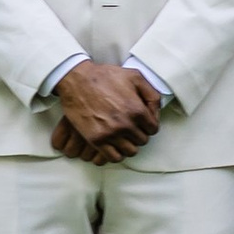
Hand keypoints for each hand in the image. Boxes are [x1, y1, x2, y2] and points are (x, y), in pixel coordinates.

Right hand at [48, 59, 165, 161]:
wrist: (76, 79)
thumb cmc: (105, 76)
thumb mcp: (135, 76)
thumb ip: (152, 95)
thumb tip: (157, 113)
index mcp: (137, 110)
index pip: (153, 129)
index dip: (148, 124)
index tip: (141, 122)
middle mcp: (126, 124)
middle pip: (142, 141)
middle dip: (138, 133)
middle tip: (129, 126)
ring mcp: (111, 134)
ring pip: (130, 151)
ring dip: (128, 144)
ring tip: (122, 135)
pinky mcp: (96, 140)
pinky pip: (114, 157)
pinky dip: (116, 153)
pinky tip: (113, 144)